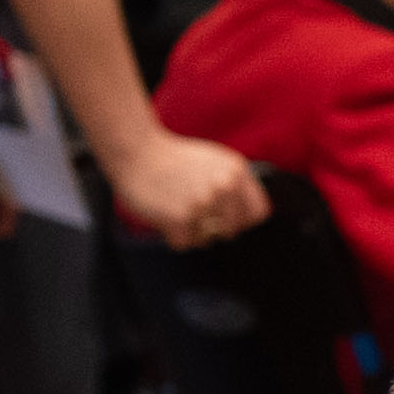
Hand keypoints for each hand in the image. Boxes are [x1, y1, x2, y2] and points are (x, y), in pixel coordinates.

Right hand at [109, 130, 268, 249]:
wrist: (135, 150)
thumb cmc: (173, 158)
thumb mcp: (215, 161)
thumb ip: (235, 184)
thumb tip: (251, 215)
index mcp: (237, 172)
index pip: (258, 213)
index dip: (242, 220)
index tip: (226, 219)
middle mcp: (225, 187)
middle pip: (232, 230)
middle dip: (213, 228)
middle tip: (192, 212)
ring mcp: (203, 202)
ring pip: (207, 239)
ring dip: (191, 232)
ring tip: (176, 209)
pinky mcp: (180, 217)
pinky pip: (184, 243)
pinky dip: (172, 235)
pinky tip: (163, 215)